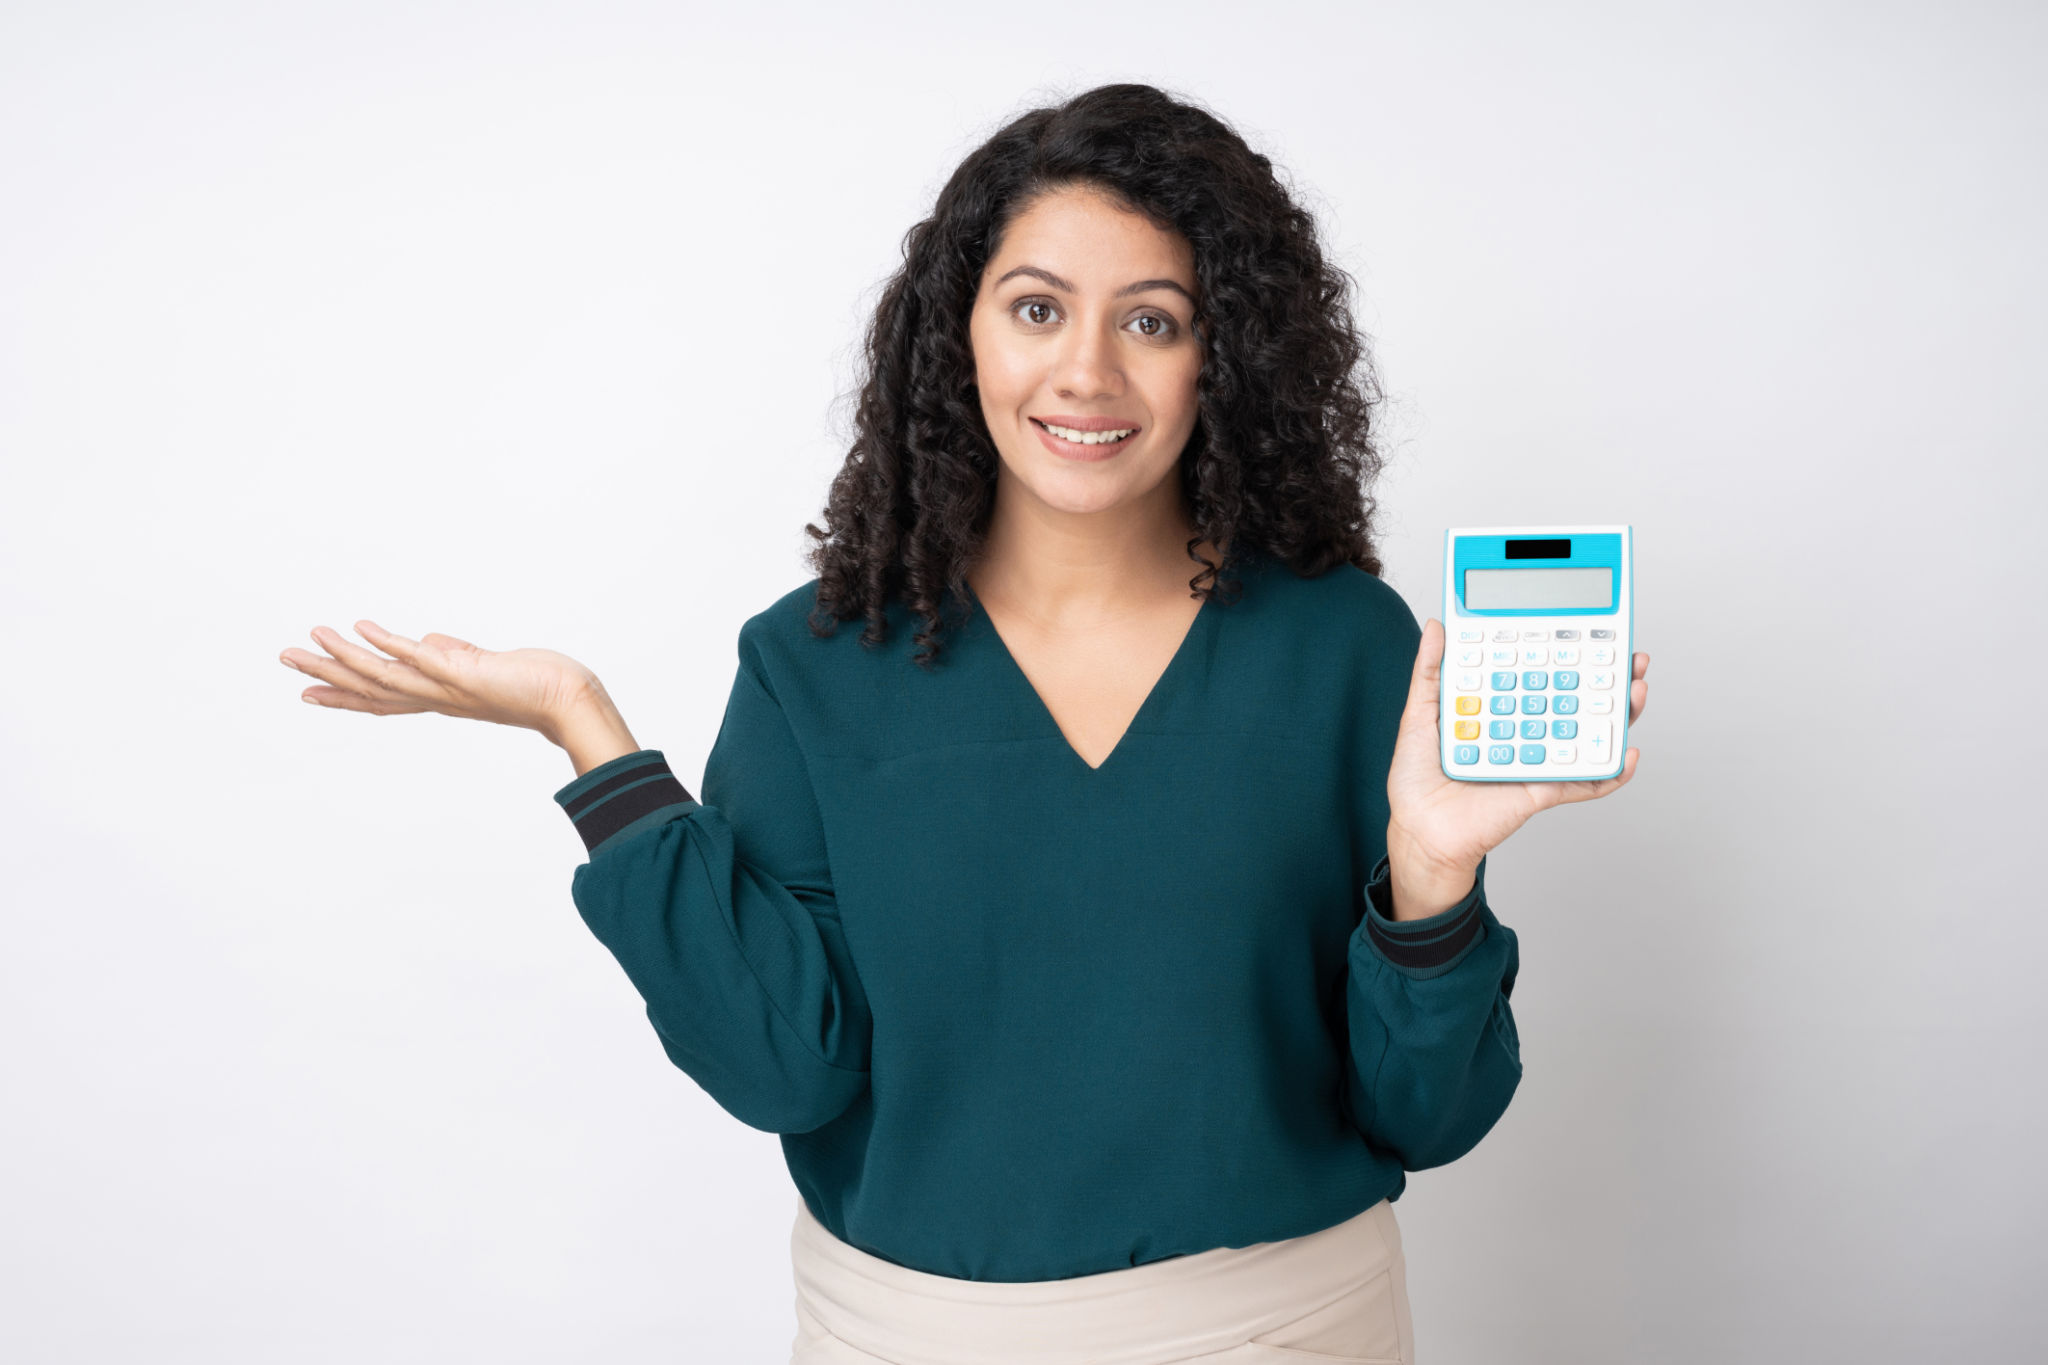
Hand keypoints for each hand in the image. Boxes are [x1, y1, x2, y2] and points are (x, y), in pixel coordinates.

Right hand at [279, 620, 601, 743]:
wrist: (570, 701)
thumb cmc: (535, 686)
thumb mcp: (485, 667)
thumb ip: (454, 656)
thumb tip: (428, 641)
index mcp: (438, 697)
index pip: (382, 698)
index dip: (343, 695)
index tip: (307, 692)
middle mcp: (437, 698)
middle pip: (370, 689)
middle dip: (326, 675)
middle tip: (285, 658)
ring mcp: (449, 688)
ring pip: (385, 676)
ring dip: (346, 658)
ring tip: (312, 638)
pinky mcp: (467, 675)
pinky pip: (422, 658)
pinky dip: (392, 644)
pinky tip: (363, 627)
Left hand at [1384, 618, 1648, 914]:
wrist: (1418, 829)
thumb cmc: (1416, 778)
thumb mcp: (1419, 714)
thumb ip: (1431, 671)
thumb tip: (1438, 626)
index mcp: (1501, 710)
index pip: (1543, 675)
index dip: (1569, 655)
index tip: (1592, 633)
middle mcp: (1526, 732)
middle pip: (1576, 701)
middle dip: (1609, 679)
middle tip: (1631, 659)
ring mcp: (1537, 761)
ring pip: (1588, 736)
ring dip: (1618, 716)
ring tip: (1635, 692)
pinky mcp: (1542, 791)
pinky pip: (1583, 783)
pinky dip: (1610, 774)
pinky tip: (1628, 755)